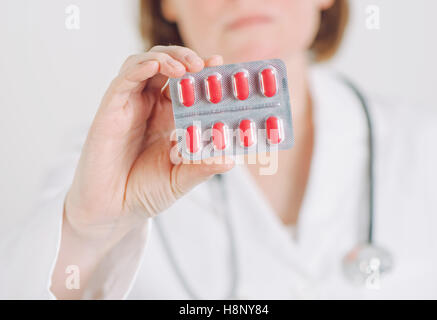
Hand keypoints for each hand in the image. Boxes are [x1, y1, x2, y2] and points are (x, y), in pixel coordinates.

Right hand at [65, 45, 233, 239]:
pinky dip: (140, 67)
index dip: (203, 72)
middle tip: (204, 64)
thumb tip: (231, 160)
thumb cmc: (146, 192)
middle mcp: (150, 107)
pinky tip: (156, 66)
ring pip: (144, 65)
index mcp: (169, 118)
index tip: (220, 64)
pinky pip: (123, 80)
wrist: (113, 212)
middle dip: (185, 58)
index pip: (187, 84)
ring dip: (165, 58)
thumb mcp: (181, 179)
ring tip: (186, 67)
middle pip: (166, 67)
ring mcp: (130, 106)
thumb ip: (203, 167)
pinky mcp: (110, 110)